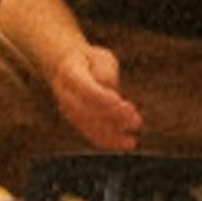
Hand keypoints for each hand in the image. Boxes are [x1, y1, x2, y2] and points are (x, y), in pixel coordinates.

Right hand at [44, 32, 142, 151]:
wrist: (66, 67)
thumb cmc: (90, 60)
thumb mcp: (101, 57)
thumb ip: (105, 71)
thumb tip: (109, 87)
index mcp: (69, 73)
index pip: (88, 90)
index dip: (105, 99)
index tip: (125, 104)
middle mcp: (65, 94)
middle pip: (88, 111)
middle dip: (114, 119)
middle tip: (136, 122)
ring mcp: (67, 109)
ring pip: (88, 126)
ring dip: (111, 134)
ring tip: (132, 140)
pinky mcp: (74, 121)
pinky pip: (89, 133)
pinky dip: (107, 141)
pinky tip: (125, 144)